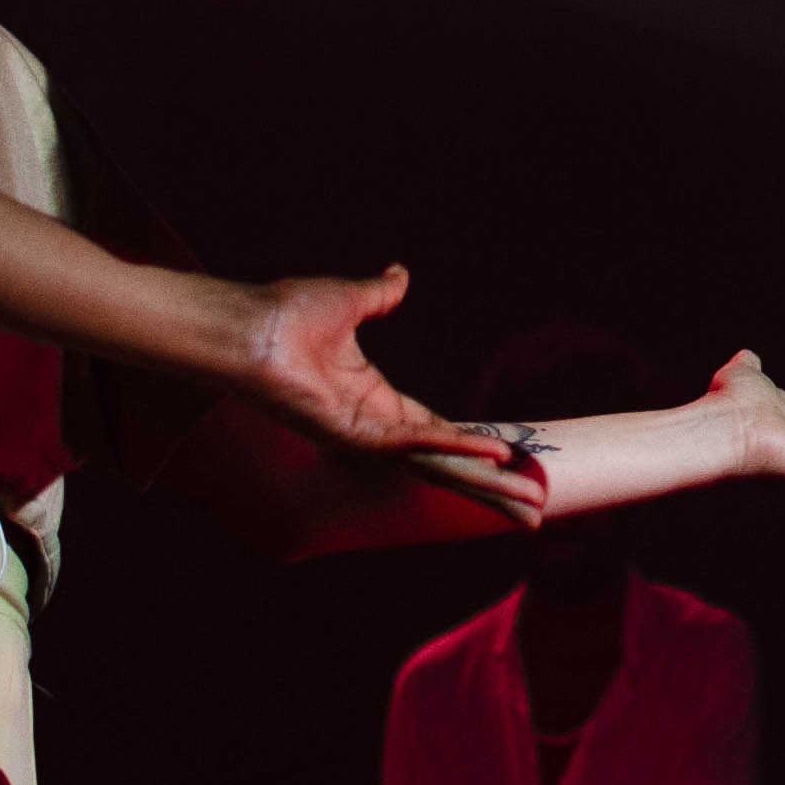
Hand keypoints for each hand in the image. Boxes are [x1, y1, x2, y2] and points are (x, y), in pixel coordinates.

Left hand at [229, 268, 540, 516]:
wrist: (248, 326)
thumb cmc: (285, 315)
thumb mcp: (350, 300)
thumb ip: (380, 294)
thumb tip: (400, 275)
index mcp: (378, 402)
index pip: (440, 433)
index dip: (477, 449)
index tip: (512, 462)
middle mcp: (377, 426)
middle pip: (448, 465)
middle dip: (493, 489)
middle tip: (536, 509)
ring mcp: (366, 436)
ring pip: (439, 467)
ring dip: (486, 484)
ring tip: (529, 504)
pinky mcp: (354, 434)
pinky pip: (415, 444)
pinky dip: (454, 448)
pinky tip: (492, 455)